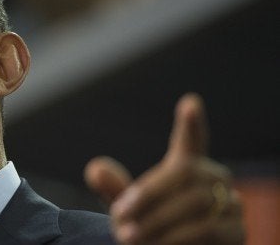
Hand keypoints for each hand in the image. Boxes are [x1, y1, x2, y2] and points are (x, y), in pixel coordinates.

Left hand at [84, 93, 244, 243]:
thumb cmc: (148, 232)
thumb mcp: (127, 212)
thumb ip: (115, 191)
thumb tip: (95, 169)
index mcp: (186, 167)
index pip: (191, 141)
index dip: (191, 124)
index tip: (190, 103)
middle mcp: (214, 179)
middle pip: (186, 172)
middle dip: (148, 195)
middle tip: (119, 216)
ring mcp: (230, 203)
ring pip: (195, 202)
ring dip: (158, 221)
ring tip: (130, 237)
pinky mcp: (237, 231)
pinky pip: (208, 229)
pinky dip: (176, 239)